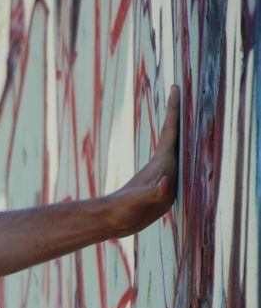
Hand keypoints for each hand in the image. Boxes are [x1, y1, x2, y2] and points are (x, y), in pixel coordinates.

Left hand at [109, 85, 179, 235]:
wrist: (112, 221)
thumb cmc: (122, 210)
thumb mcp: (137, 201)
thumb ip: (153, 193)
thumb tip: (167, 182)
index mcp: (160, 163)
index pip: (170, 130)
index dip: (174, 109)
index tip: (176, 86)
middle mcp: (164, 165)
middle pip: (177, 134)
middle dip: (184, 115)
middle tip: (191, 92)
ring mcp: (164, 175)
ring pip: (181, 150)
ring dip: (188, 134)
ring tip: (195, 118)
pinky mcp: (165, 188)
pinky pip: (182, 168)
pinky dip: (189, 158)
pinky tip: (194, 156)